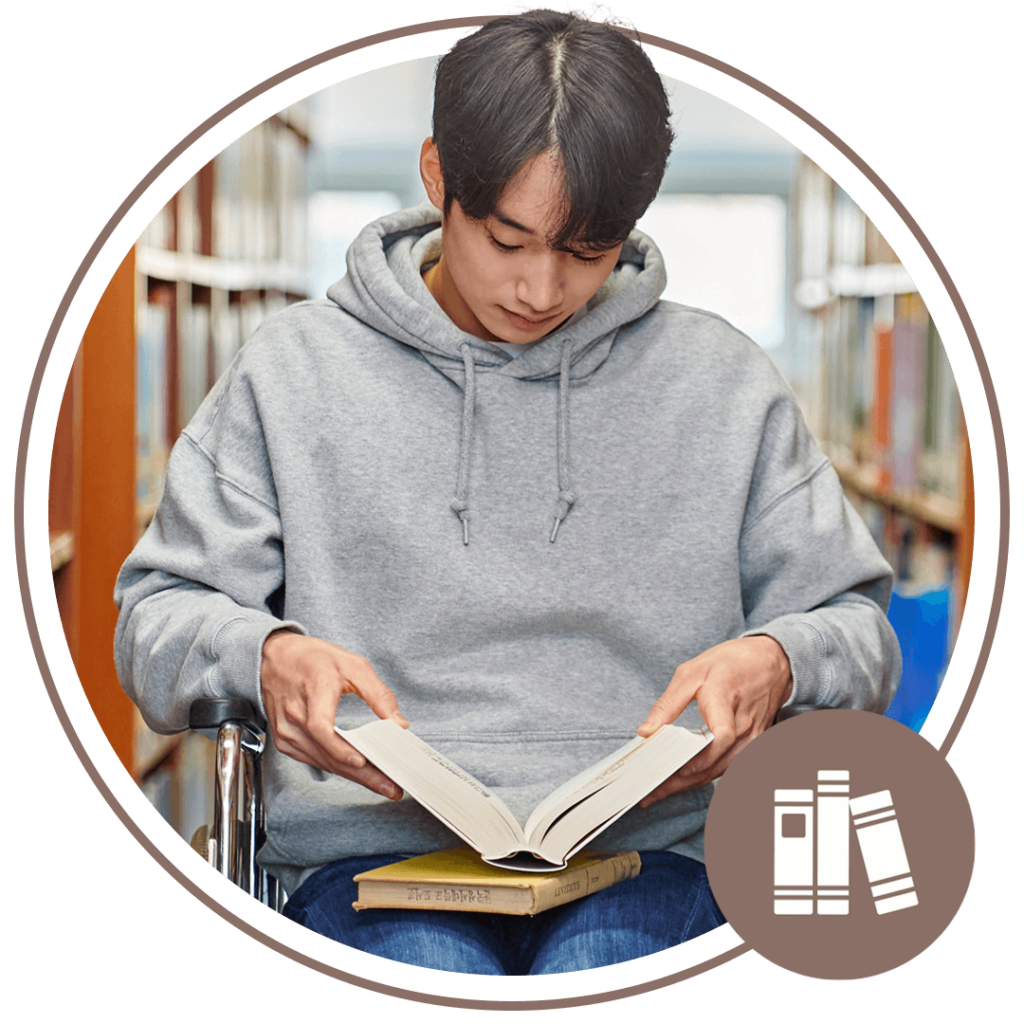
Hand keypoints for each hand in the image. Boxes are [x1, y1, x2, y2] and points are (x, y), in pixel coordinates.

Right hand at [260, 630, 408, 799]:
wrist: (274, 657)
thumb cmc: (312, 658)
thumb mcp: (353, 665)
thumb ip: (378, 694)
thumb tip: (398, 723)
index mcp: (313, 690)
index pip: (321, 726)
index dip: (340, 748)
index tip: (362, 761)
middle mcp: (295, 714)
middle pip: (327, 753)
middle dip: (362, 774)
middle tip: (390, 786)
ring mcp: (286, 730)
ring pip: (322, 761)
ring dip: (352, 775)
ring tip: (380, 783)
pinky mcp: (284, 740)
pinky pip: (313, 759)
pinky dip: (335, 767)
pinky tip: (355, 773)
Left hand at [636, 636, 792, 807]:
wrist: (769, 660)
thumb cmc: (729, 663)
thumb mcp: (691, 672)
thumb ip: (668, 703)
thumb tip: (646, 731)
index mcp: (725, 698)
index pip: (721, 736)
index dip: (699, 757)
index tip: (673, 768)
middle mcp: (743, 723)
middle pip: (715, 762)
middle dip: (681, 781)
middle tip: (649, 793)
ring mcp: (753, 736)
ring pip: (721, 770)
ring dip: (691, 784)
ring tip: (661, 792)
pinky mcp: (754, 744)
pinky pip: (728, 766)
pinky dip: (706, 776)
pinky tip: (685, 781)